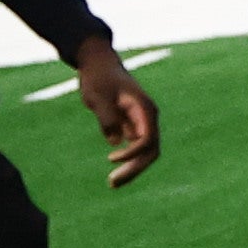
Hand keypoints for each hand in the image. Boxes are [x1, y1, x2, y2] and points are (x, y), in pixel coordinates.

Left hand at [68, 47, 161, 187]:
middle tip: (112, 184)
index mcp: (144, 109)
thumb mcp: (97, 96)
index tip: (111, 158)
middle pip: (150, 150)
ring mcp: (142, 122)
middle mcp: (147, 117)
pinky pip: (136, 148)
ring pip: (145, 152)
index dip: (133, 154)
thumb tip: (116, 142)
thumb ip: (107, 118)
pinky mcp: (132, 125)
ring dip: (132, 169)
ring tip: (112, 184)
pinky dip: (128, 161)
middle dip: (135, 169)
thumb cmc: (98, 77)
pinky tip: (115, 172)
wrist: (98, 64)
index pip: (147, 139)